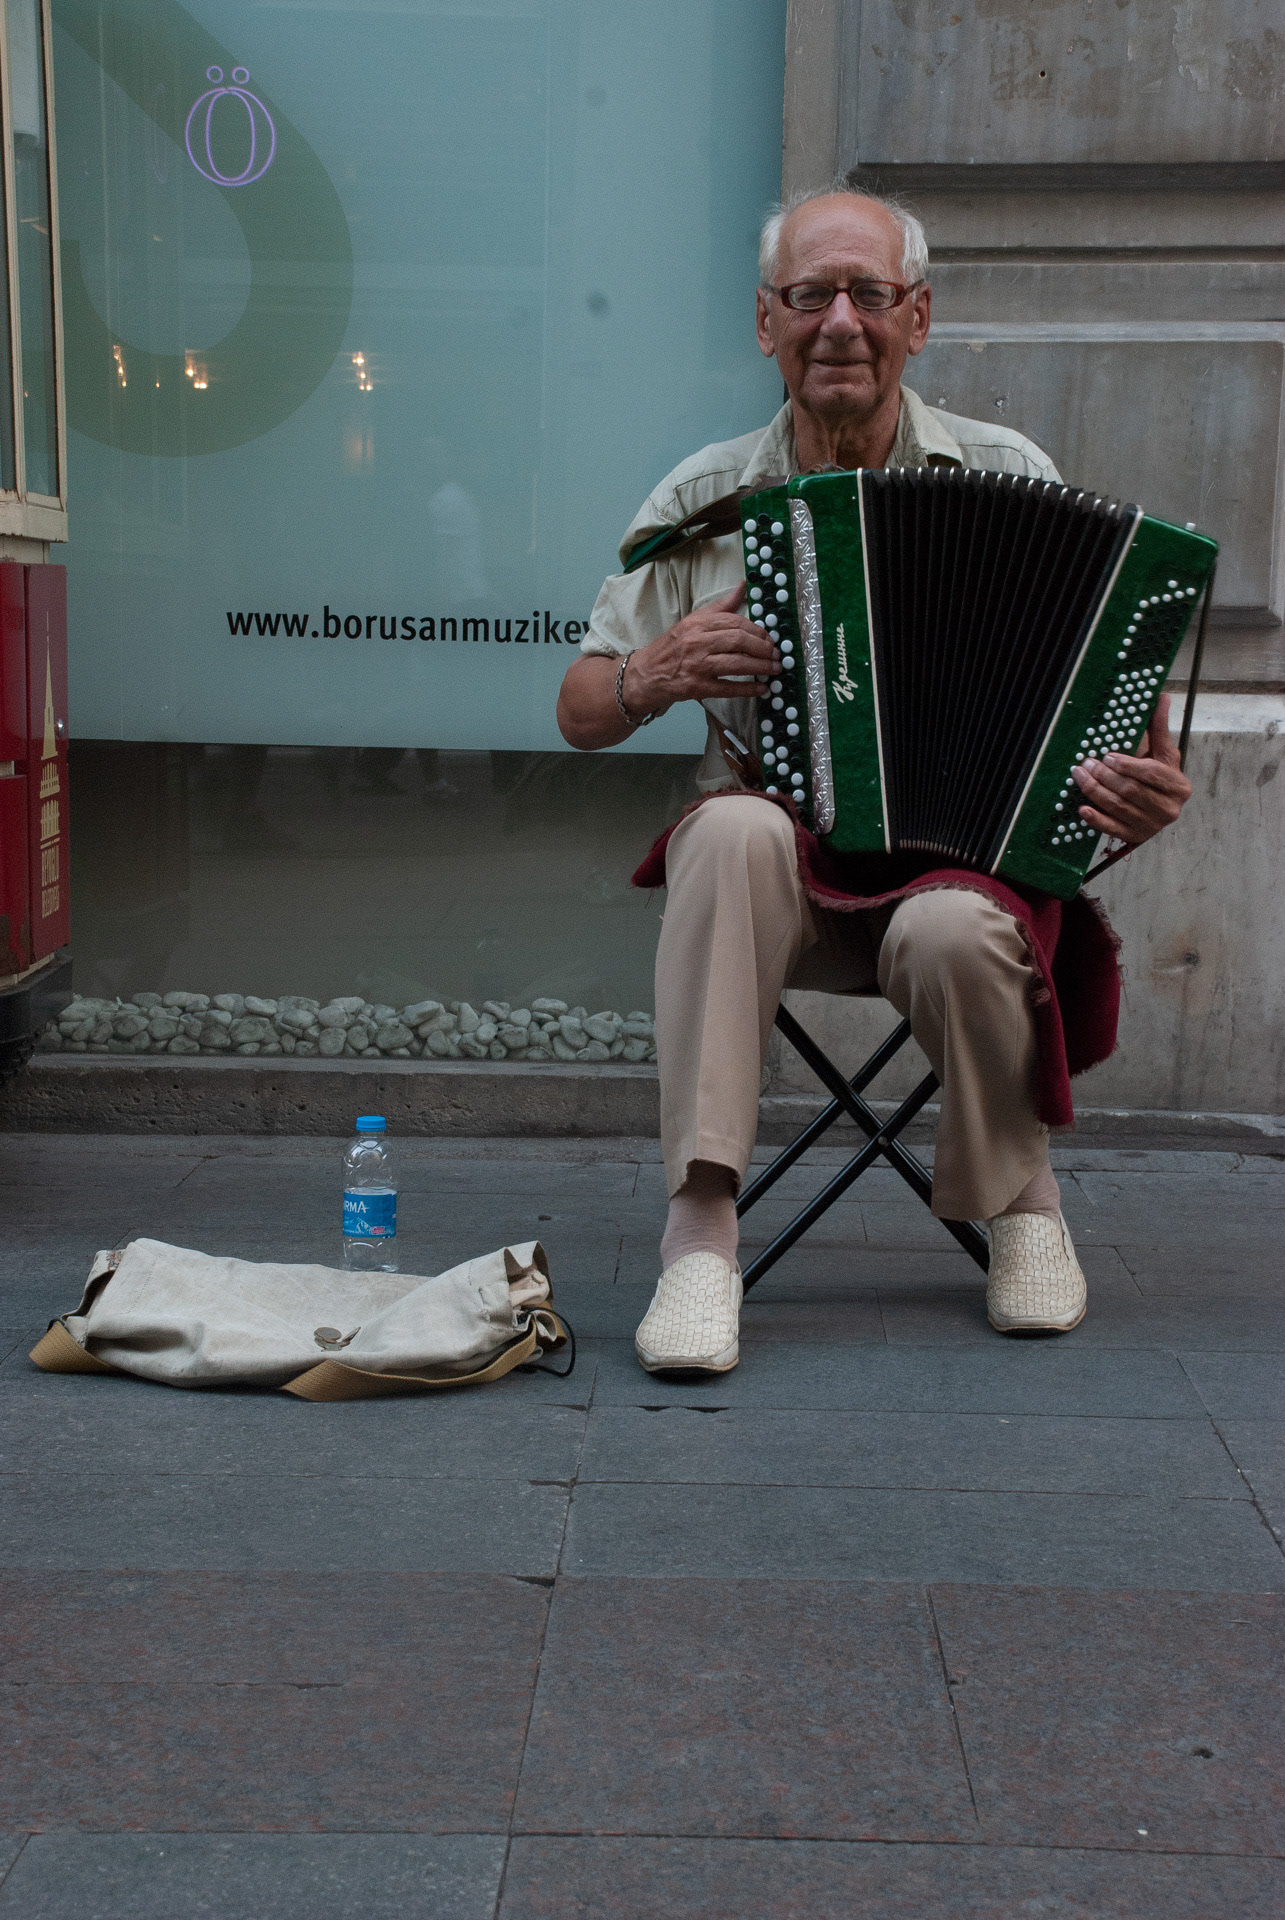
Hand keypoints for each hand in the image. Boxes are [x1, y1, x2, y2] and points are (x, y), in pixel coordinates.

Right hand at [623, 582, 780, 714]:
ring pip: (736, 664)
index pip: (734, 621)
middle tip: (776, 654)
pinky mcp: (697, 687)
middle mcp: (696, 642)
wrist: (645, 675)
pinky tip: (762, 689)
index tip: (769, 638)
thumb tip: (742, 586)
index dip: (757, 630)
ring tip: (774, 669)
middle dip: (763, 648)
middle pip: (738, 641)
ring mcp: (697, 666)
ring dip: (760, 667)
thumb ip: (720, 607)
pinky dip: (748, 689)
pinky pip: (728, 688)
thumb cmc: (671, 648)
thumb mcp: (692, 621)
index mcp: (697, 624)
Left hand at [1070, 693, 1191, 844]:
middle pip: (1131, 790)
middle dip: (1105, 776)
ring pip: (1118, 807)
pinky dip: (1096, 819)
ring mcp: (1152, 826)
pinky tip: (1082, 809)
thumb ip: (1159, 727)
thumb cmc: (1159, 775)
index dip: (1128, 764)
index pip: (1151, 773)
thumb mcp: (1162, 753)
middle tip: (1086, 763)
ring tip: (1079, 775)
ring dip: (1095, 791)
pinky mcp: (1135, 837)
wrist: (1160, 807)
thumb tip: (1161, 697)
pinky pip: (1112, 829)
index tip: (1108, 756)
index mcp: (1179, 786)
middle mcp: (1169, 809)